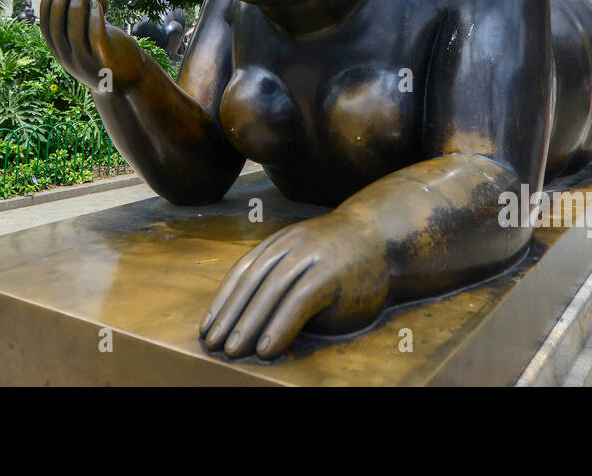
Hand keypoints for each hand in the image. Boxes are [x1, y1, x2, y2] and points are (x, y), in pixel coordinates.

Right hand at [39, 0, 145, 91]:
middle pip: (57, 28)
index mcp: (60, 53)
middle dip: (59, 2)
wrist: (126, 79)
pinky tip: (96, 4)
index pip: (46, 27)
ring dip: (75, 8)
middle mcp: (68, 60)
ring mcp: (84, 62)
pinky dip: (94, 18)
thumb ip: (76, 24)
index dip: (47, 3)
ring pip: (74, 32)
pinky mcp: (102, 60)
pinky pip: (95, 36)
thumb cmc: (105, 52)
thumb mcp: (85, 41)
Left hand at [199, 212, 389, 359]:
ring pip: (270, 292)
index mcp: (280, 244)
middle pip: (251, 284)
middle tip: (212, 346)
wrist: (385, 240)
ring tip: (233, 351)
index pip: (242, 273)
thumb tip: (249, 323)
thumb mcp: (306, 265)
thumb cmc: (342, 261)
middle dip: (229, 317)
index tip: (206, 328)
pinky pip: (298, 301)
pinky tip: (267, 348)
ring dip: (248, 324)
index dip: (222, 302)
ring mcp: (311, 256)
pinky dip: (280, 326)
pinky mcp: (330, 273)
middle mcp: (290, 246)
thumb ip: (282, 285)